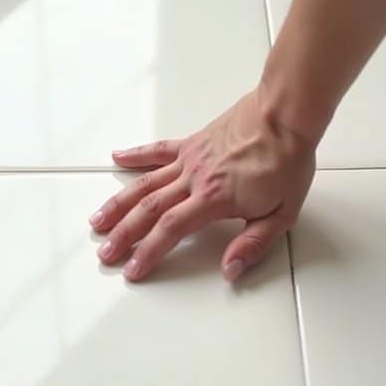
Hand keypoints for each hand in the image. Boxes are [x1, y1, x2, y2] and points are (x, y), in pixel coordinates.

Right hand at [89, 87, 318, 281]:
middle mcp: (194, 180)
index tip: (132, 270)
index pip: (170, 231)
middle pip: (148, 210)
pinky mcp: (192, 143)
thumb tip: (230, 270)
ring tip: (98, 220)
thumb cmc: (287, 161)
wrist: (285, 115)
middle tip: (105, 253)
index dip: (148, 253)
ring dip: (119, 204)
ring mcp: (190, 160)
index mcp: (214, 199)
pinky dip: (136, 155)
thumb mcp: (282, 213)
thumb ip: (253, 244)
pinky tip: (117, 159)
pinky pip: (158, 150)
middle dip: (123, 235)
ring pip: (145, 185)